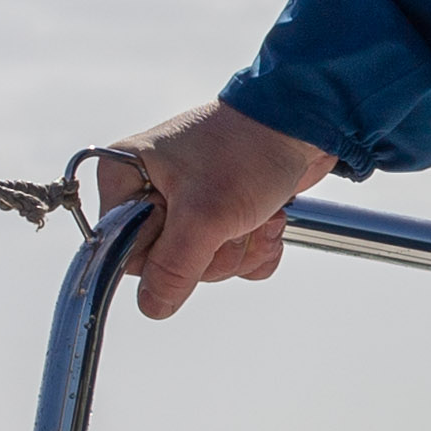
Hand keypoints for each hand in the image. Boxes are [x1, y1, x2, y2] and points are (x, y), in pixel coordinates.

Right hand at [92, 103, 334, 321]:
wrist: (305, 125)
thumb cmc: (248, 152)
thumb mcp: (205, 215)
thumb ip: (174, 267)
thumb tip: (151, 305)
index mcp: (125, 178)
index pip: (125, 252)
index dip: (165, 258)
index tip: (195, 234)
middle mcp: (151, 190)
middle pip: (169, 264)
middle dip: (215, 252)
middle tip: (234, 220)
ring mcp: (189, 202)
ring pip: (206, 263)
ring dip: (243, 247)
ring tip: (257, 213)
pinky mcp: (224, 211)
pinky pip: (234, 255)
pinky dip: (258, 246)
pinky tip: (269, 219)